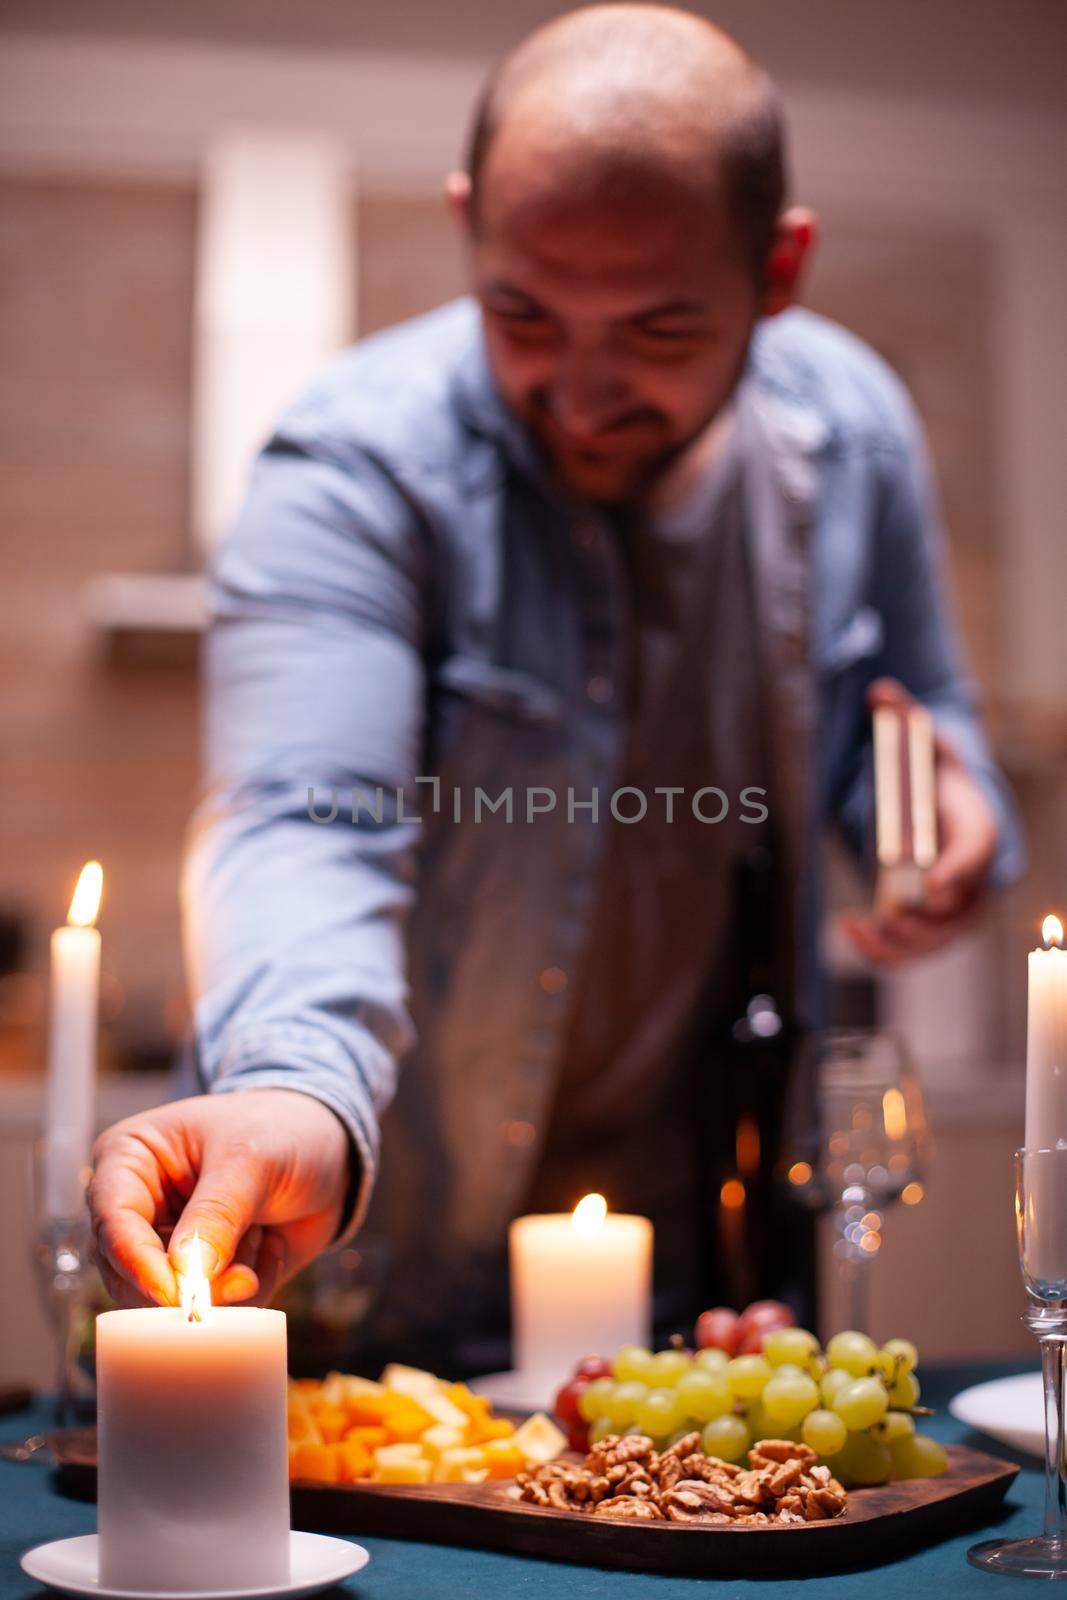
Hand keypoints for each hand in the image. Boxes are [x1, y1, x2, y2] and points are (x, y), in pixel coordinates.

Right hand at [89, 1089, 350, 1308]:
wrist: (333, 1151)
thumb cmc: (282, 1130)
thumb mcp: (252, 1158)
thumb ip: (218, 1214)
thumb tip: (186, 1274)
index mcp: (130, 1159)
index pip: (113, 1220)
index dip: (138, 1262)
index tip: (177, 1294)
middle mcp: (139, 1208)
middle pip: (129, 1274)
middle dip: (191, 1285)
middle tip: (245, 1279)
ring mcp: (170, 1247)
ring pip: (171, 1301)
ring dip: (229, 1284)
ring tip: (264, 1236)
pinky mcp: (205, 1278)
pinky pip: (216, 1309)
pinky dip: (252, 1286)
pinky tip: (272, 1245)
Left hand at [840, 678, 998, 966]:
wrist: (946, 821)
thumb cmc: (938, 784)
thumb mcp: (926, 746)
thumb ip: (905, 721)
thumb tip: (880, 692)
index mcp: (980, 830)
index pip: (976, 854)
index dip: (956, 871)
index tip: (928, 885)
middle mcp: (975, 879)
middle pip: (959, 911)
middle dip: (926, 919)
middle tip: (890, 912)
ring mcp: (953, 911)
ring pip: (934, 941)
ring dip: (898, 943)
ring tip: (858, 926)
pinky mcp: (927, 930)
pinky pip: (910, 952)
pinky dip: (882, 951)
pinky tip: (848, 930)